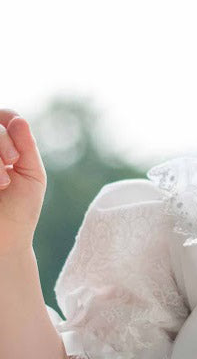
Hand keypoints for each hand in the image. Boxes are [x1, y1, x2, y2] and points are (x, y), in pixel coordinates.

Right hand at [0, 110, 46, 255]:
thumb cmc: (20, 209)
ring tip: (2, 184)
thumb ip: (26, 145)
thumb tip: (19, 119)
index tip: (18, 155)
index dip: (9, 125)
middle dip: (0, 141)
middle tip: (13, 162)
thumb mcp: (32, 174)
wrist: (5, 242)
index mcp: (4, 146)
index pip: (3, 116)